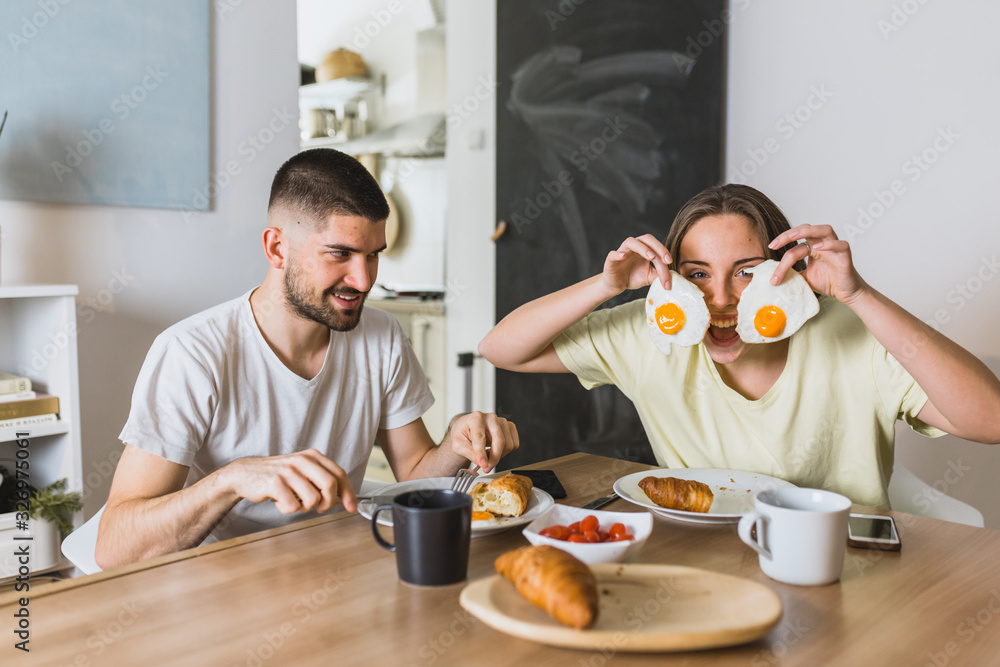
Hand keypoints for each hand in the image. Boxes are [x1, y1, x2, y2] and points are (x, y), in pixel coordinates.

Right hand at [222, 449, 357, 513]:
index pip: (339, 474)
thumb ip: (322, 481)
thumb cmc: (278, 476)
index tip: (352, 506)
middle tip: (320, 509)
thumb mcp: (303, 472)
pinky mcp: (275, 483)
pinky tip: (280, 501)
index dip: (348, 492)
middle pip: (330, 485)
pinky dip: (288, 509)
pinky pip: (293, 506)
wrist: (246, 474)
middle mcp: (302, 461)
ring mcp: (288, 471)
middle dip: (329, 502)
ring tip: (293, 501)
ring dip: (305, 507)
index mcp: (312, 456)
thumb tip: (344, 498)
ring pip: (312, 499)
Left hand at [444, 412, 518, 473]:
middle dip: (494, 458)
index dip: (481, 453)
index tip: (483, 465)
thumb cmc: (462, 434)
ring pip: (508, 444)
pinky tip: (495, 451)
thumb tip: (482, 462)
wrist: (467, 428)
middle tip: (486, 468)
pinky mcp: (510, 427)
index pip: (481, 438)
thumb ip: (469, 453)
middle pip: (499, 441)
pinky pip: (514, 444)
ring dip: (499, 455)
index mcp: (475, 418)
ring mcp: (502, 421)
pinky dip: (505, 452)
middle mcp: (491, 417)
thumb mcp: (458, 445)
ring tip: (488, 455)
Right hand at [601, 235, 672, 294]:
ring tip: (651, 257)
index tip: (671, 264)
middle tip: (666, 260)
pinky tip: (623, 256)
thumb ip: (659, 275)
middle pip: (647, 239)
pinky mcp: (611, 259)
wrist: (616, 285)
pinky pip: (613, 253)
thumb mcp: (649, 277)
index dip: (664, 253)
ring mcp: (622, 251)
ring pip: (631, 242)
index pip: (656, 248)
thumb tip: (672, 276)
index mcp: (645, 249)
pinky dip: (618, 254)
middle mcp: (634, 247)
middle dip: (658, 248)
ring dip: (642, 248)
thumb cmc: (632, 277)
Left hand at [768, 224, 867, 304]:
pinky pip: (842, 245)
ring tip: (794, 236)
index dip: (782, 242)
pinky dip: (831, 244)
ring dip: (809, 231)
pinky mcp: (846, 257)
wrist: (847, 294)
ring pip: (825, 230)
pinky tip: (819, 248)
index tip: (770, 248)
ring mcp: (835, 249)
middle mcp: (823, 244)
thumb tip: (773, 278)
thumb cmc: (829, 282)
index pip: (796, 242)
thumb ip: (792, 274)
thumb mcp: (804, 278)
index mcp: (813, 248)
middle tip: (775, 244)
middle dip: (790, 233)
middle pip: (807, 229)